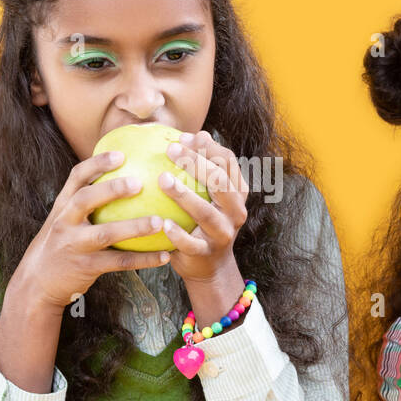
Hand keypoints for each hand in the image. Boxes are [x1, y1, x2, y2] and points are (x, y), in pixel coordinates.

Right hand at [12, 150, 172, 311]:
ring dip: (135, 227)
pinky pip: (119, 262)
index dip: (97, 163)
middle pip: (85, 200)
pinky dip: (143, 259)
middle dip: (111, 189)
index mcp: (62, 206)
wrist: (38, 282)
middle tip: (140, 182)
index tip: (121, 154)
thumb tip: (122, 174)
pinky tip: (165, 256)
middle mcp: (65, 222)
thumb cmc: (62, 244)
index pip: (76, 177)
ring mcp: (75, 245)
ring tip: (160, 221)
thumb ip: (84, 201)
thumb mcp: (64, 219)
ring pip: (106, 234)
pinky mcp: (86, 267)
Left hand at [157, 130, 249, 283]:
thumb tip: (196, 133)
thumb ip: (205, 168)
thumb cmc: (202, 222)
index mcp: (237, 192)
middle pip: (220, 182)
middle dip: (197, 164)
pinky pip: (192, 244)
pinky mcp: (207, 253)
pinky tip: (163, 223)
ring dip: (184, 195)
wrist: (209, 267)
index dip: (208, 147)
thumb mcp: (209, 195)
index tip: (183, 137)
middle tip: (171, 150)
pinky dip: (178, 234)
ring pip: (206, 212)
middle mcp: (235, 211)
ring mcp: (223, 233)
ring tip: (163, 180)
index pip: (228, 162)